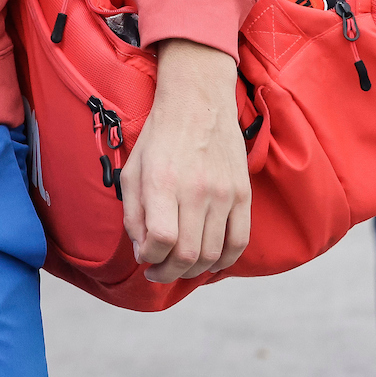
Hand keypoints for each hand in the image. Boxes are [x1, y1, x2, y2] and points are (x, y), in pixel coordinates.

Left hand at [121, 41, 250, 281]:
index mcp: (162, 182)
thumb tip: (143, 252)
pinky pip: (239, 242)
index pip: (161, 240)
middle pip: (187, 254)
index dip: (149, 258)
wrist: (198, 103)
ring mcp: (224, 194)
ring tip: (179, 266)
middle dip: (168, 273)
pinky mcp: (243, 194)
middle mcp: (195, 190)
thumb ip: (133, 214)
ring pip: (213, 254)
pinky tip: (209, 263)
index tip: (144, 257)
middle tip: (157, 272)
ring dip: (193, 270)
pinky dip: (225, 261)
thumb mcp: (132, 170)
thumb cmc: (159, 138)